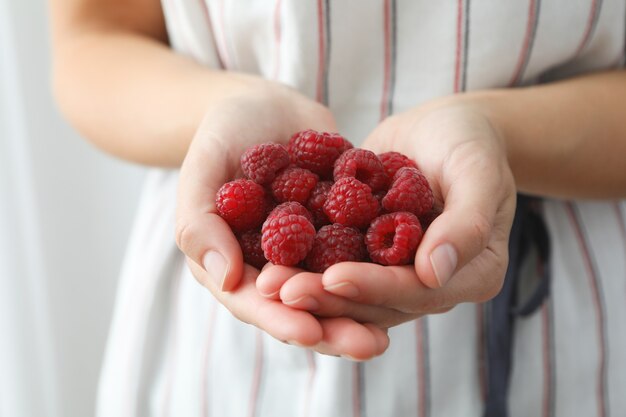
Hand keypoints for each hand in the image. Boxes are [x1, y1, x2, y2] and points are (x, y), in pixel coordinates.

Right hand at [175, 84, 388, 358]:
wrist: (265, 104)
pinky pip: (366, 249)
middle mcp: (277, 265)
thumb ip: (201, 223)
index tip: (311, 333)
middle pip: (305, 307)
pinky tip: (417, 275)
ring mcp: (313, 249)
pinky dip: (387, 263)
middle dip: (336, 328)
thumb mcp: (203, 169)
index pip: (257, 303)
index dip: (282, 320)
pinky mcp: (345, 227)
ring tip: (398, 329)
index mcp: (237, 263)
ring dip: (367, 308)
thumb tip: (225, 278)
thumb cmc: (222, 133)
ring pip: (340, 288)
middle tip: (371, 346)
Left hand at [257, 98, 515, 327]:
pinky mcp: (368, 257)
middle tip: (281, 290)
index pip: (419, 292)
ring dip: (309, 290)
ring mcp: (398, 274)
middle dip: (328, 299)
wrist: (441, 127)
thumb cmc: (469, 141)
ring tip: (267, 282)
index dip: (376, 288)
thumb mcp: (477, 170)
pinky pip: (336, 265)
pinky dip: (306, 266)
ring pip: (351, 293)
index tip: (334, 278)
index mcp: (471, 274)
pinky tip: (270, 261)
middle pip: (378, 303)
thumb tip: (434, 273)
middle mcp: (432, 284)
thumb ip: (467, 222)